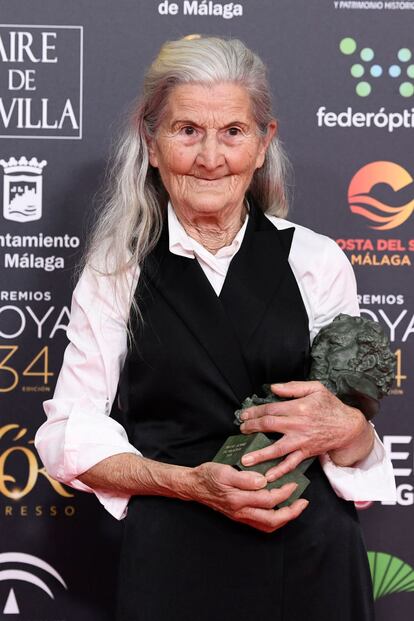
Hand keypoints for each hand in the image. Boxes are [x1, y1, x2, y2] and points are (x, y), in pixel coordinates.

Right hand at [189, 461, 308, 532]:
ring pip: (268, 525)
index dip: (284, 493)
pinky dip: (274, 519)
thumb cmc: (208, 475)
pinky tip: (279, 510)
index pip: (268, 499)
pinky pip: (261, 524)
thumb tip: (263, 481)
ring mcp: (240, 516)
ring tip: (294, 507)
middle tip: (303, 502)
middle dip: (291, 512)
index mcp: (238, 499)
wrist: (194, 485)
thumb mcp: (224, 471)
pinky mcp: (239, 516)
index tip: (293, 483)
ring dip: (284, 518)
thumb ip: (244, 478)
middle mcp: (241, 511)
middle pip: (272, 520)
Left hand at [238, 381, 372, 480]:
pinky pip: (291, 463)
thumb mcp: (315, 388)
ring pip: (277, 449)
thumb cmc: (331, 406)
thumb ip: (293, 387)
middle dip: (251, 428)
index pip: (271, 409)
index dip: (255, 411)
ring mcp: (301, 441)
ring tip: (245, 459)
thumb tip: (273, 387)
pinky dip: (280, 471)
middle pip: (269, 426)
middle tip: (240, 430)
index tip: (244, 414)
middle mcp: (298, 425)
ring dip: (260, 454)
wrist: (348, 427)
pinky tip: (268, 476)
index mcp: (298, 407)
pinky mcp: (306, 453)